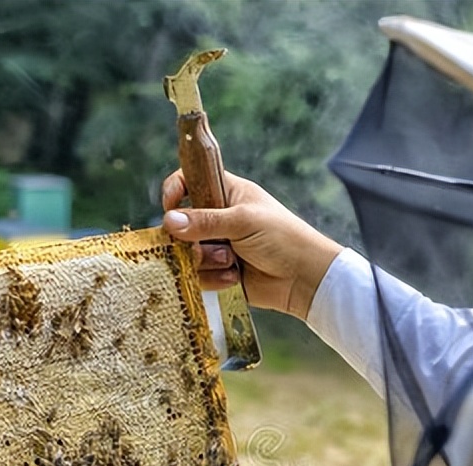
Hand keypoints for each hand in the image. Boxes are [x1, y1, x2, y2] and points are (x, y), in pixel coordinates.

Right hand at [161, 170, 342, 319]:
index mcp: (226, 193)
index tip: (169, 206)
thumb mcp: (243, 222)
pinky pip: (198, 275)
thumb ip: (205, 221)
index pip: (189, 180)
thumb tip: (168, 221)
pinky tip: (235, 277)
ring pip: (187, 253)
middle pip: (180, 224)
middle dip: (191, 239)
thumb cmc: (282, 238)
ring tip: (232, 262)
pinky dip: (215, 278)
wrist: (303, 278)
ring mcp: (216, 245)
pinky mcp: (218, 270)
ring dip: (207, 260)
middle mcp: (217, 217)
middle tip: (208, 244)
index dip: (174, 190)